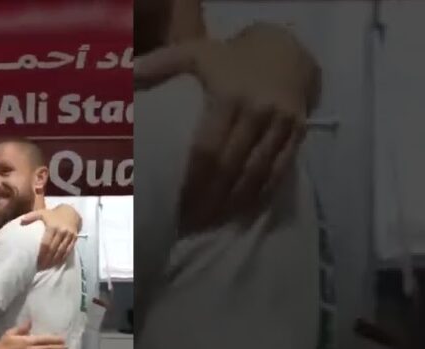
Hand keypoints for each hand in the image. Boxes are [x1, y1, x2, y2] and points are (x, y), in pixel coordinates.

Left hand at [22, 207, 78, 268]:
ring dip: (54, 261)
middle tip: (40, 267)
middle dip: (47, 259)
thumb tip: (20, 221)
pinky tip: (56, 263)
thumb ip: (31, 216)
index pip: (46, 243)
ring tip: (47, 267)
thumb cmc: (53, 214)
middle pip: (53, 249)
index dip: (41, 253)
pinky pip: (68, 251)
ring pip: (61, 251)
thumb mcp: (42, 212)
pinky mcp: (74, 239)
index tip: (36, 261)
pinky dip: (62, 258)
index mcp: (52, 226)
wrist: (70, 212)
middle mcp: (61, 232)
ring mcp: (69, 235)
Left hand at [138, 25, 316, 232]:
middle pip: (231, 166)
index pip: (208, 148)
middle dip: (210, 199)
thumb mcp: (195, 52)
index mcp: (229, 96)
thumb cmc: (229, 56)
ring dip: (234, 202)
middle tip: (190, 223)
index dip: (193, 180)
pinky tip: (241, 212)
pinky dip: (260, 194)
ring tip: (211, 224)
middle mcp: (258, 111)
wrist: (286, 48)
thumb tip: (125, 75)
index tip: (177, 204)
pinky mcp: (298, 133)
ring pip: (257, 173)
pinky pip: (280, 170)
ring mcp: (282, 123)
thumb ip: (160, 64)